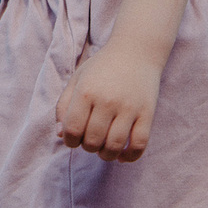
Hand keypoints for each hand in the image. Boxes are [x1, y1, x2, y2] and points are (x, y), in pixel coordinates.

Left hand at [55, 43, 162, 162]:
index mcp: (86, 92)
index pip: (72, 130)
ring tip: (104, 149)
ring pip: (114, 146)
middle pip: (93, 141)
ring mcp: (129, 108)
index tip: (74, 138)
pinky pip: (139, 145)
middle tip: (91, 140)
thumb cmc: (102, 67)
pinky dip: (130, 157)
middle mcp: (107, 100)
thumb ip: (64, 106)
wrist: (136, 51)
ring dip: (106, 155)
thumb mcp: (78, 79)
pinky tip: (122, 155)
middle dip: (88, 147)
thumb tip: (60, 135)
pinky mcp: (147, 113)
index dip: (70, 141)